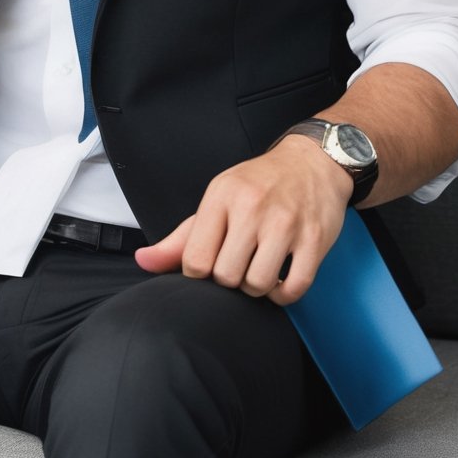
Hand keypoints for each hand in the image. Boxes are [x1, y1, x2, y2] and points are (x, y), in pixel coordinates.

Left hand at [134, 135, 351, 304]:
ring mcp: (286, 224)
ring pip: (258, 285)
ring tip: (259, 269)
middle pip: (226, 276)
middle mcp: (252, 208)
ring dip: (256, 288)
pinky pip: (293, 289)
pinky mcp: (314, 239)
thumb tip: (143, 261)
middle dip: (229, 281)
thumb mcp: (217, 199)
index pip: (195, 259)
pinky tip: (280, 280)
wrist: (312, 162)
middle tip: (239, 265)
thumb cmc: (259, 184)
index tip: (211, 264)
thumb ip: (181, 238)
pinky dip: (283, 295)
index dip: (199, 273)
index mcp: (222, 197)